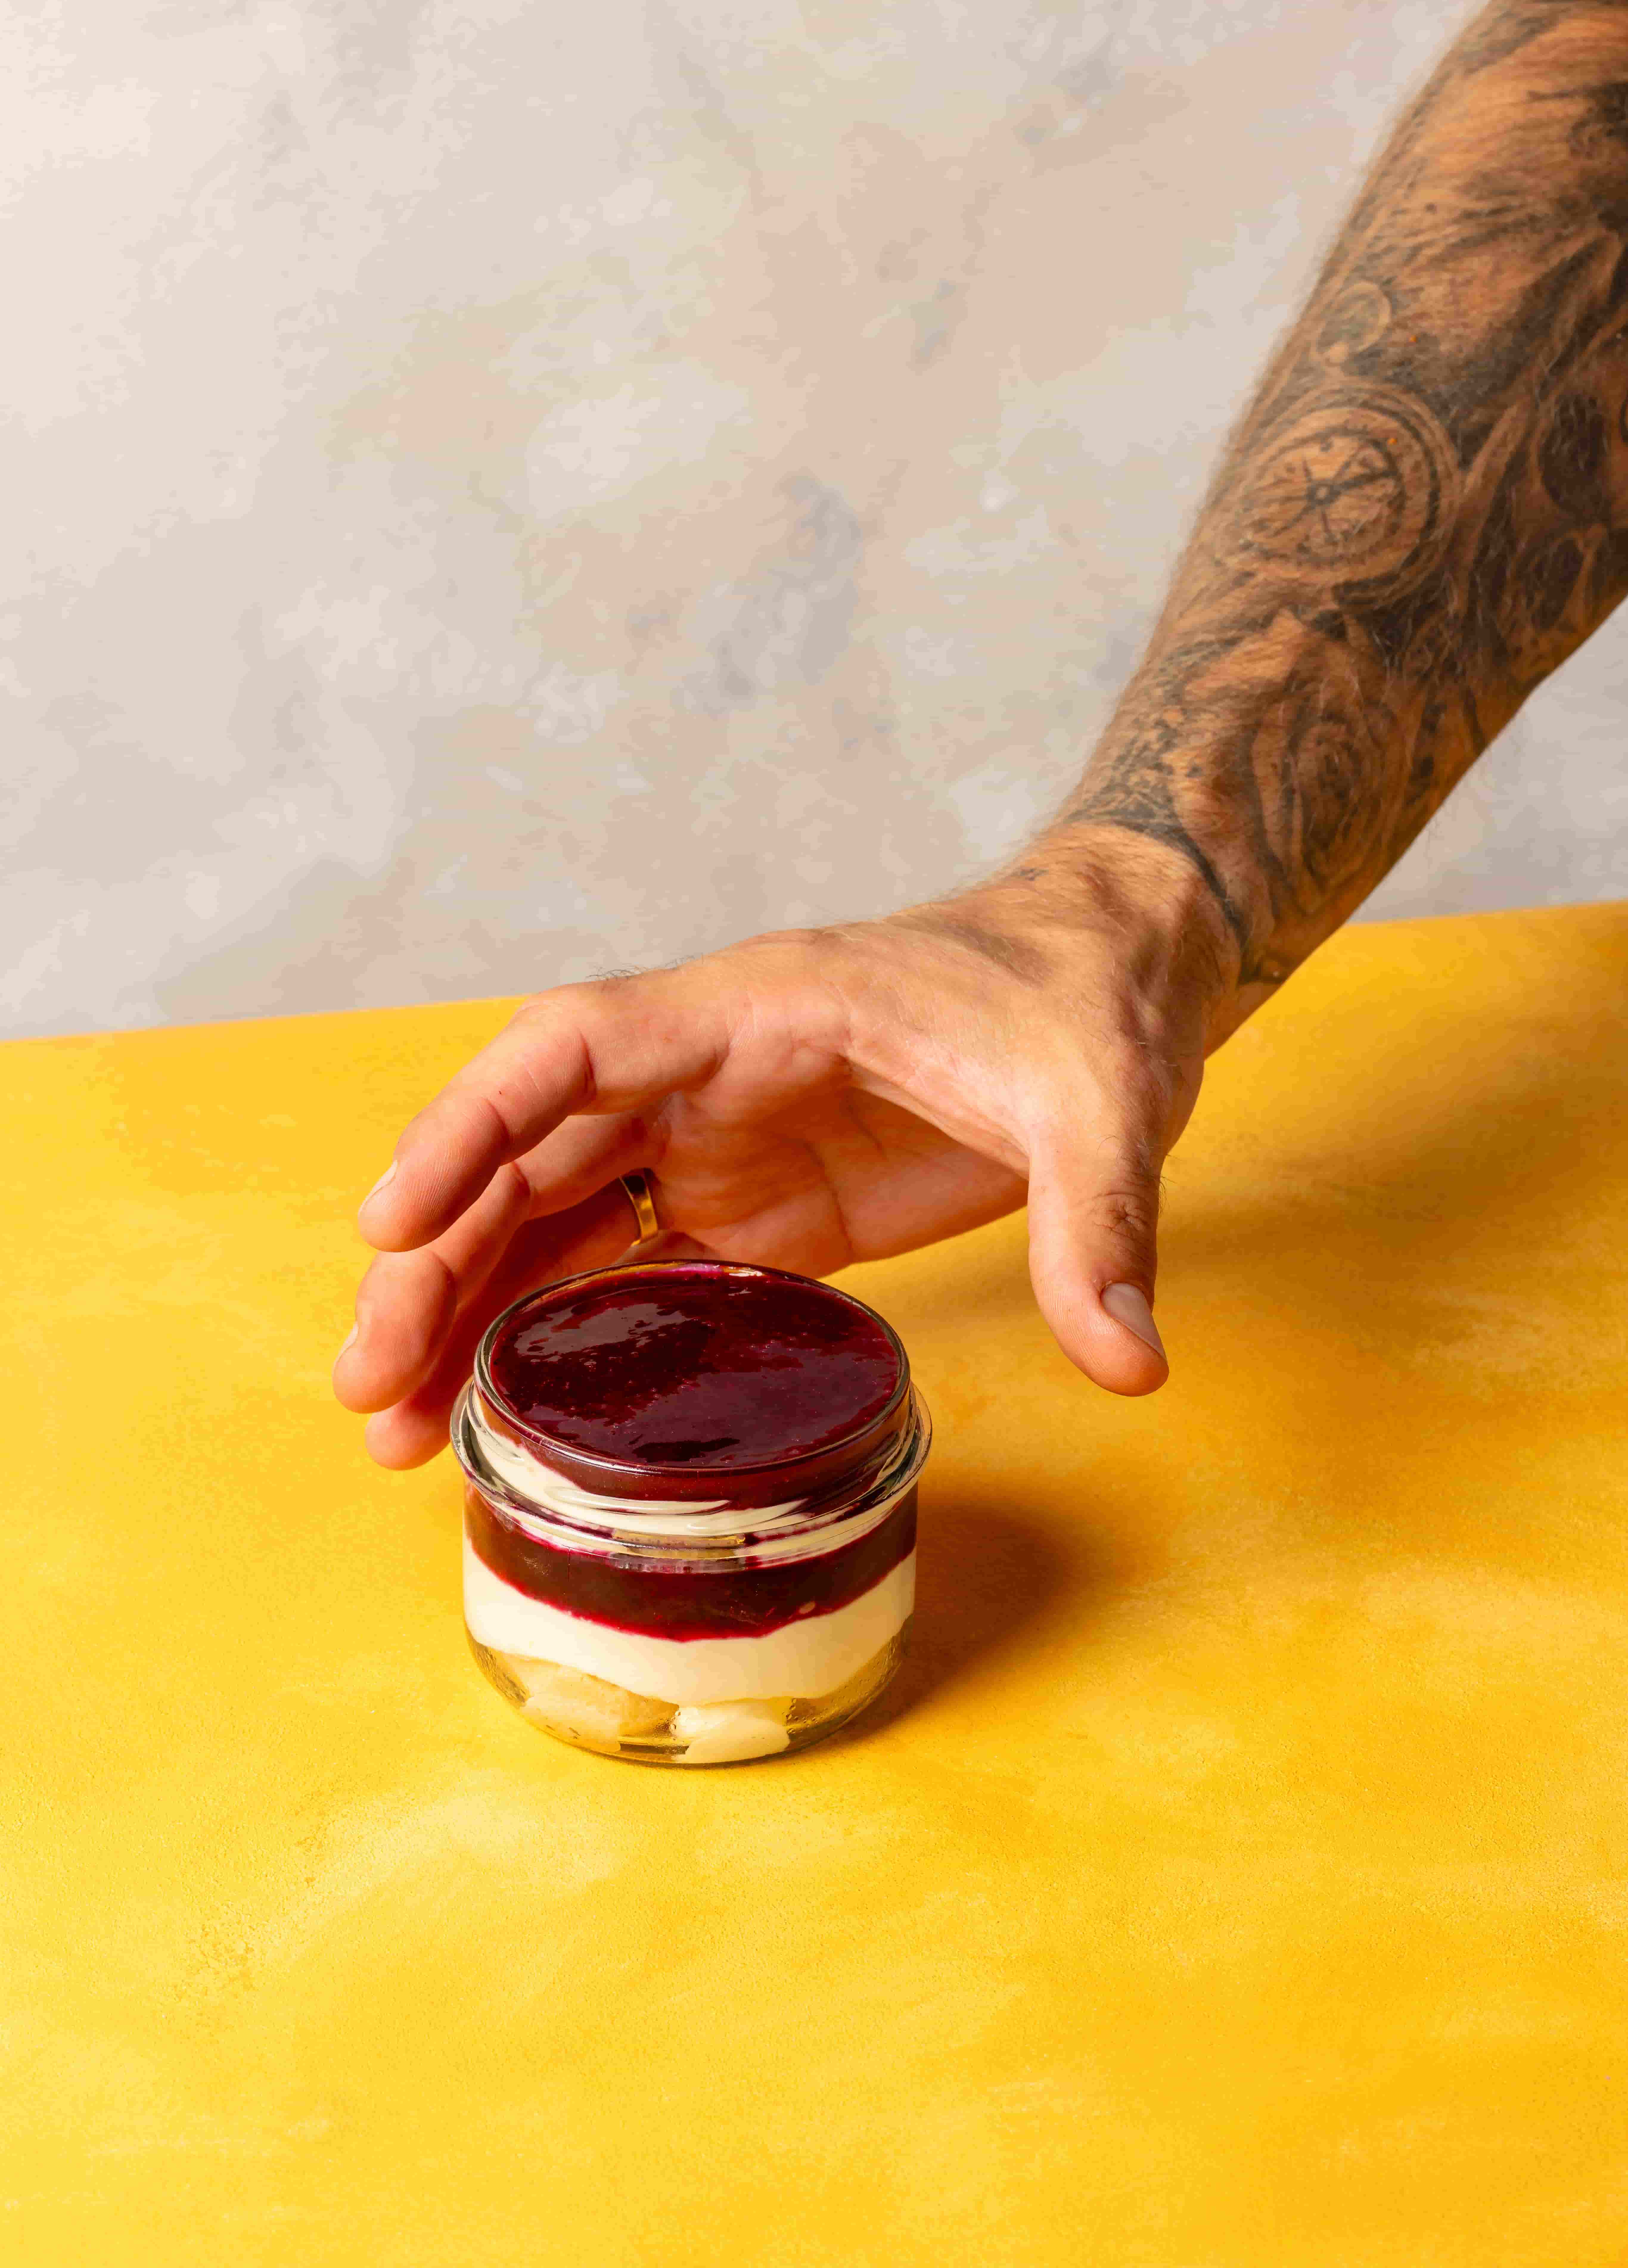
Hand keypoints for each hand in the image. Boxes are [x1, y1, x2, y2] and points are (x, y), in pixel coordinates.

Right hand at [332, 837, 1236, 1465]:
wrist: (1106, 981)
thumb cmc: (1083, 1006)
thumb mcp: (1105, 1105)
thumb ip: (1102, 1227)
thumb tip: (1133, 1361)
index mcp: (752, 1008)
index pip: (570, 1047)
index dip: (470, 1125)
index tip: (393, 1220)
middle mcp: (705, 1071)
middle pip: (528, 1155)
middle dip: (438, 1261)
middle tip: (369, 1387)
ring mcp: (718, 1139)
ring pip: (553, 1216)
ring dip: (472, 1311)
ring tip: (403, 1429)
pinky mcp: (749, 1202)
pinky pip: (622, 1261)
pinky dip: (555, 1328)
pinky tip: (505, 1406)